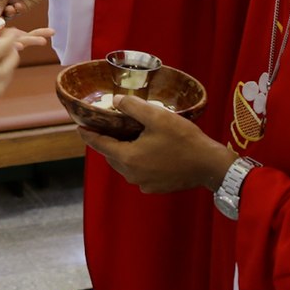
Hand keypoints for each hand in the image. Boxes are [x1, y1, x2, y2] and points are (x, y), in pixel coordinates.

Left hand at [77, 94, 237, 193]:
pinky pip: (138, 172)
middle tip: (110, 127)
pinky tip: (147, 150)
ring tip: (129, 136)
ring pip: (124, 164)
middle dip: (108, 141)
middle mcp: (131, 174)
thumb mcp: (157, 117)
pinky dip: (137, 161)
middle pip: (111, 155)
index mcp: (128, 157)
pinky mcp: (154, 188)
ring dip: (123, 151)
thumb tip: (115, 101)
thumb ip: (132, 107)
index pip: (99, 144)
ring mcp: (143, 183)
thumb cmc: (184, 140)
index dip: (88, 134)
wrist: (210, 166)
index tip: (79, 127)